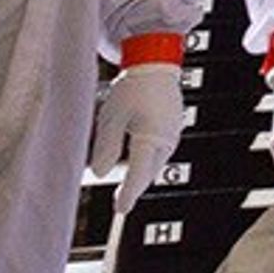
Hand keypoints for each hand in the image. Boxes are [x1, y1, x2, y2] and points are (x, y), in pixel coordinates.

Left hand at [90, 60, 187, 218]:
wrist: (156, 62)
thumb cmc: (135, 86)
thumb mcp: (111, 116)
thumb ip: (105, 147)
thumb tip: (100, 172)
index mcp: (152, 138)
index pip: (139, 175)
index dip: (129, 194)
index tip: (121, 209)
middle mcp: (167, 139)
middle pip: (148, 172)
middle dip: (134, 184)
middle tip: (120, 199)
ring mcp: (173, 133)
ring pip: (154, 162)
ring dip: (140, 171)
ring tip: (125, 179)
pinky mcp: (172, 127)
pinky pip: (158, 150)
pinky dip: (145, 157)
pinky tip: (135, 155)